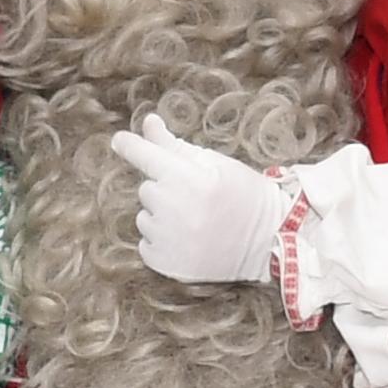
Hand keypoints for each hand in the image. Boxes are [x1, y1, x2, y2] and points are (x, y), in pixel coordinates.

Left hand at [109, 114, 291, 285]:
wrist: (270, 241)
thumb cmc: (244, 195)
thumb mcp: (215, 163)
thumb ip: (174, 145)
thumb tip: (148, 122)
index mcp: (189, 179)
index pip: (146, 157)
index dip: (130, 146)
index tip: (118, 140)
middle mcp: (175, 210)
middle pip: (147, 189)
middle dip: (165, 189)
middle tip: (195, 197)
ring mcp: (170, 241)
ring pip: (144, 218)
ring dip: (161, 217)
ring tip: (195, 221)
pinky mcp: (167, 265)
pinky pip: (146, 244)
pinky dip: (161, 242)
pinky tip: (188, 240)